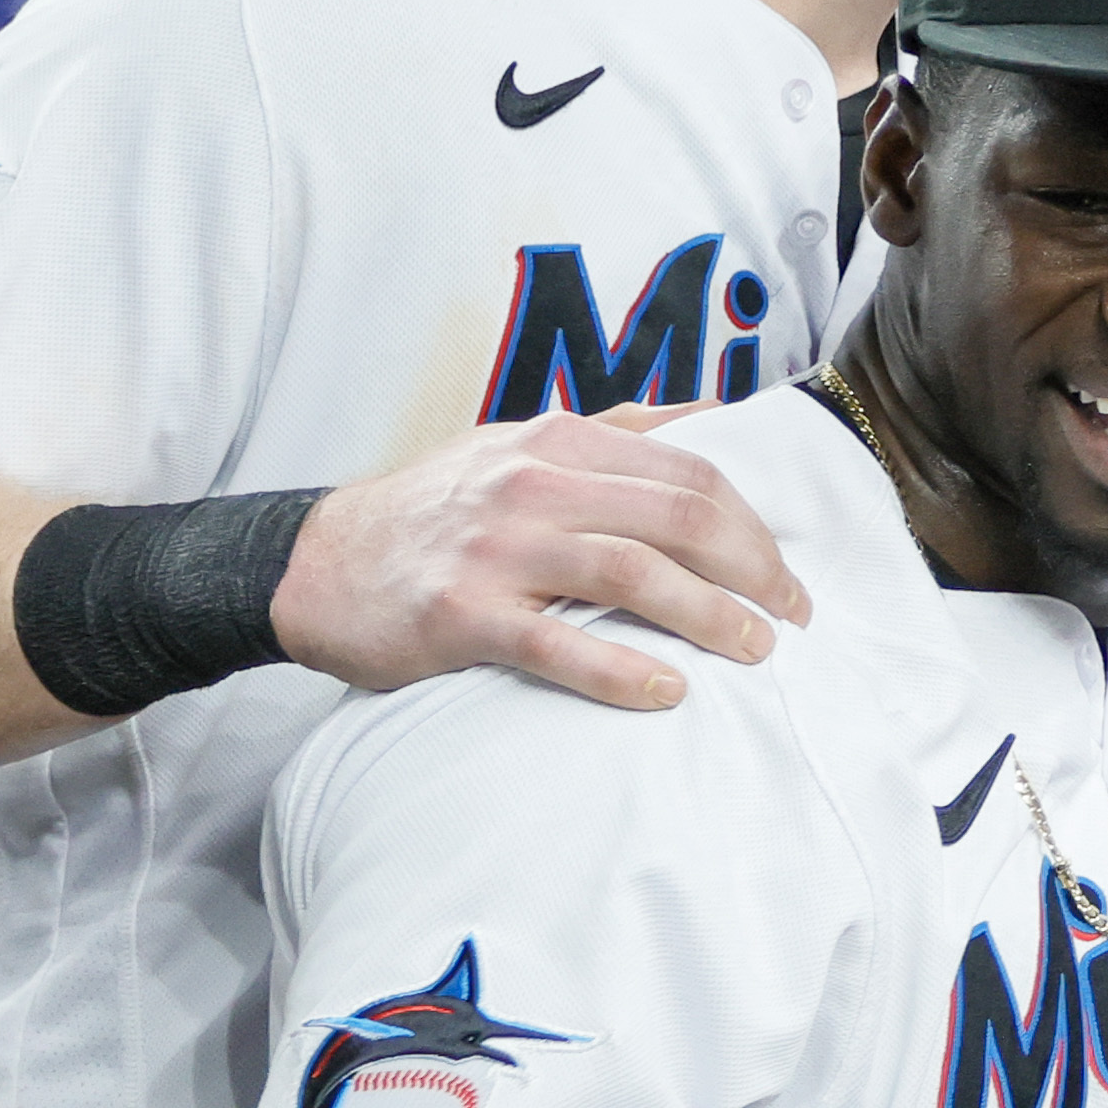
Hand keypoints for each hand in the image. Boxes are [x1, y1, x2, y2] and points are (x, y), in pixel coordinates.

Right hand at [272, 409, 805, 711]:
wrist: (315, 563)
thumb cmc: (438, 512)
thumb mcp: (520, 447)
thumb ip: (617, 432)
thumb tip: (716, 415)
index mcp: (558, 441)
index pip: (690, 475)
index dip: (755, 526)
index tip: (788, 573)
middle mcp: (533, 485)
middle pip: (678, 518)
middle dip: (752, 570)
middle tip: (792, 616)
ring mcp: (496, 548)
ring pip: (632, 574)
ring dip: (709, 616)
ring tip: (755, 652)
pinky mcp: (461, 614)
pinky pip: (557, 644)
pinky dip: (621, 670)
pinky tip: (667, 691)